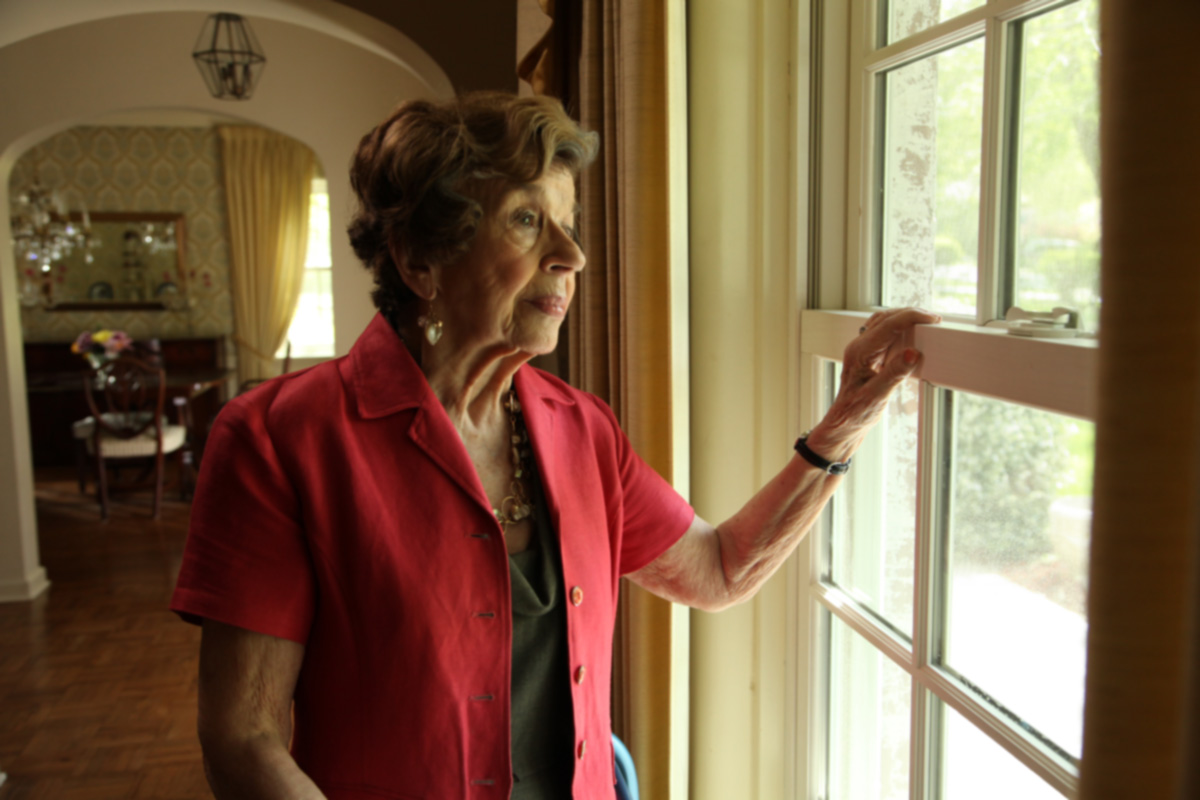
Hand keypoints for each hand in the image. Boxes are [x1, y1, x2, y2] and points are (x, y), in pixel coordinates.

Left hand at [806, 307, 940, 461]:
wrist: (844, 423)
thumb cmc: (855, 413)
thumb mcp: (877, 395)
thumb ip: (894, 373)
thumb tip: (913, 353)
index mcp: (859, 352)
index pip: (888, 325)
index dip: (912, 318)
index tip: (932, 320)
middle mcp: (858, 346)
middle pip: (886, 318)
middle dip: (911, 314)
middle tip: (934, 320)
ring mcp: (862, 349)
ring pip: (883, 323)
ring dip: (904, 319)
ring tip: (926, 323)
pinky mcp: (868, 355)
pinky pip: (883, 333)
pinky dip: (899, 329)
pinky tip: (911, 334)